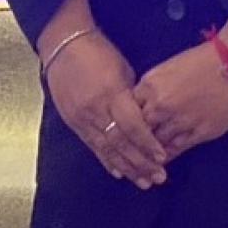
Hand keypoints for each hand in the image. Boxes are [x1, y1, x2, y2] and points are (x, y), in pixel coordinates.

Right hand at [45, 29, 169, 189]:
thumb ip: (131, 96)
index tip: (162, 156)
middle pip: (121, 143)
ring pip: (107, 149)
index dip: (147, 143)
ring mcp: (82, 118)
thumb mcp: (122, 69)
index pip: (132, 126)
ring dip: (127, 167)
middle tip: (158, 176)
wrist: (64, 46)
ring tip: (143, 181)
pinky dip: (107, 160)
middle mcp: (96, 109)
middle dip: (141, 162)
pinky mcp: (73, 122)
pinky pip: (92, 146)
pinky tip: (118, 172)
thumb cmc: (99, 51)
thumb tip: (144, 116)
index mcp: (111, 93)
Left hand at [133, 41, 227, 160]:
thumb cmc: (201, 61)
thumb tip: (141, 104)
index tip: (124, 128)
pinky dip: (165, 156)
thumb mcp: (168, 68)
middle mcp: (160, 106)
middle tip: (130, 150)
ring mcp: (177, 122)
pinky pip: (174, 150)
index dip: (125, 120)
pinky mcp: (196, 134)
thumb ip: (152, 87)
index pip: (128, 110)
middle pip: (138, 130)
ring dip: (148, 152)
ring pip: (155, 144)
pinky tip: (161, 159)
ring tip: (143, 160)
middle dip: (135, 140)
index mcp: (151, 85)